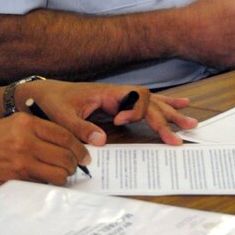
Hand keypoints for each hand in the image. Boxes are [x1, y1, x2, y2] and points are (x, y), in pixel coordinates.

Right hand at [0, 112, 89, 192]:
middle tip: (76, 167)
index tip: (85, 154)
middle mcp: (26, 139)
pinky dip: (50, 185)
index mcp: (26, 122)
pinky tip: (47, 182)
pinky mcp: (16, 179)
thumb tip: (62, 143)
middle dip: (75, 164)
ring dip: (64, 176)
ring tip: (62, 176)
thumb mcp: (9, 125)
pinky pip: (44, 184)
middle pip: (65, 154)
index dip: (79, 146)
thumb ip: (34, 130)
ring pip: (59, 172)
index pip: (64, 134)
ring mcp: (21, 160)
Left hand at [17, 80, 196, 148]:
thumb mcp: (62, 117)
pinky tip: (180, 105)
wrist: (42, 94)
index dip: (132, 111)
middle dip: (164, 117)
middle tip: (179, 135)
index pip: (132, 98)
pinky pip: (144, 103)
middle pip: (148, 101)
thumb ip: (81, 128)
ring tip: (191, 122)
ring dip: (171, 112)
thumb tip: (102, 141)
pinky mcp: (117, 104)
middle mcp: (116, 93)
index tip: (119, 123)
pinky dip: (163, 104)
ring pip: (151, 102)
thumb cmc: (52, 103)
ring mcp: (118, 98)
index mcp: (105, 93)